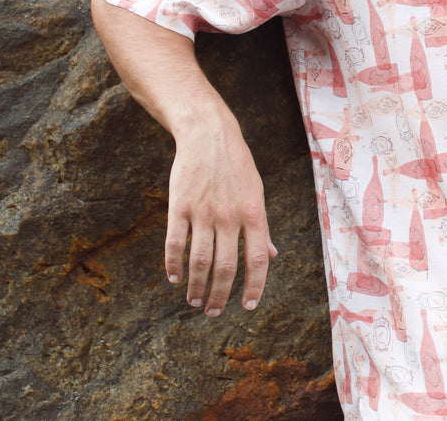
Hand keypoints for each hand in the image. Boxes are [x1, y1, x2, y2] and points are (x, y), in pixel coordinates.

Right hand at [166, 113, 276, 315]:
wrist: (208, 135)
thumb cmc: (237, 166)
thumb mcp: (257, 193)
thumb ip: (262, 226)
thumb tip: (272, 255)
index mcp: (254, 213)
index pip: (258, 259)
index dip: (254, 286)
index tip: (247, 306)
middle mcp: (230, 216)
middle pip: (226, 267)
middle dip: (220, 295)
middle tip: (212, 312)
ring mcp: (203, 212)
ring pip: (199, 261)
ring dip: (196, 286)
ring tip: (194, 301)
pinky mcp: (179, 206)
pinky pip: (175, 243)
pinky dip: (173, 265)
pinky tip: (174, 278)